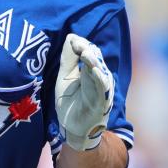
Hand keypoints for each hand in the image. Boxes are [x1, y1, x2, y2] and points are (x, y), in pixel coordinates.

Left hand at [55, 33, 113, 151]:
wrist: (73, 129)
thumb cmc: (70, 103)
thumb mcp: (65, 78)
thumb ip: (68, 60)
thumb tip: (71, 37)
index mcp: (89, 72)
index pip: (90, 52)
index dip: (82, 45)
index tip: (72, 40)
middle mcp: (98, 79)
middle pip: (96, 60)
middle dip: (88, 50)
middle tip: (78, 43)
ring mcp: (101, 91)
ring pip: (101, 72)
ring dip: (94, 62)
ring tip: (86, 53)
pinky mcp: (102, 103)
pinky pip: (103, 89)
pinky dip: (100, 79)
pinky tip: (95, 71)